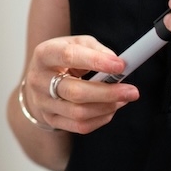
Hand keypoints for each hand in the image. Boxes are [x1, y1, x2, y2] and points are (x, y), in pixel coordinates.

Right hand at [23, 35, 138, 133]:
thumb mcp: (76, 44)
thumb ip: (96, 50)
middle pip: (75, 92)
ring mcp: (43, 102)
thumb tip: (116, 63)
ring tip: (124, 99)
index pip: (68, 56)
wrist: (40, 80)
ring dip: (107, 107)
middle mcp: (38, 80)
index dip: (96, 61)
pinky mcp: (50, 119)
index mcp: (44, 54)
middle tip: (132, 91)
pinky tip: (111, 109)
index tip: (121, 66)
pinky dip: (101, 119)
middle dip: (108, 93)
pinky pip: (80, 126)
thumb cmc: (63, 59)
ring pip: (79, 113)